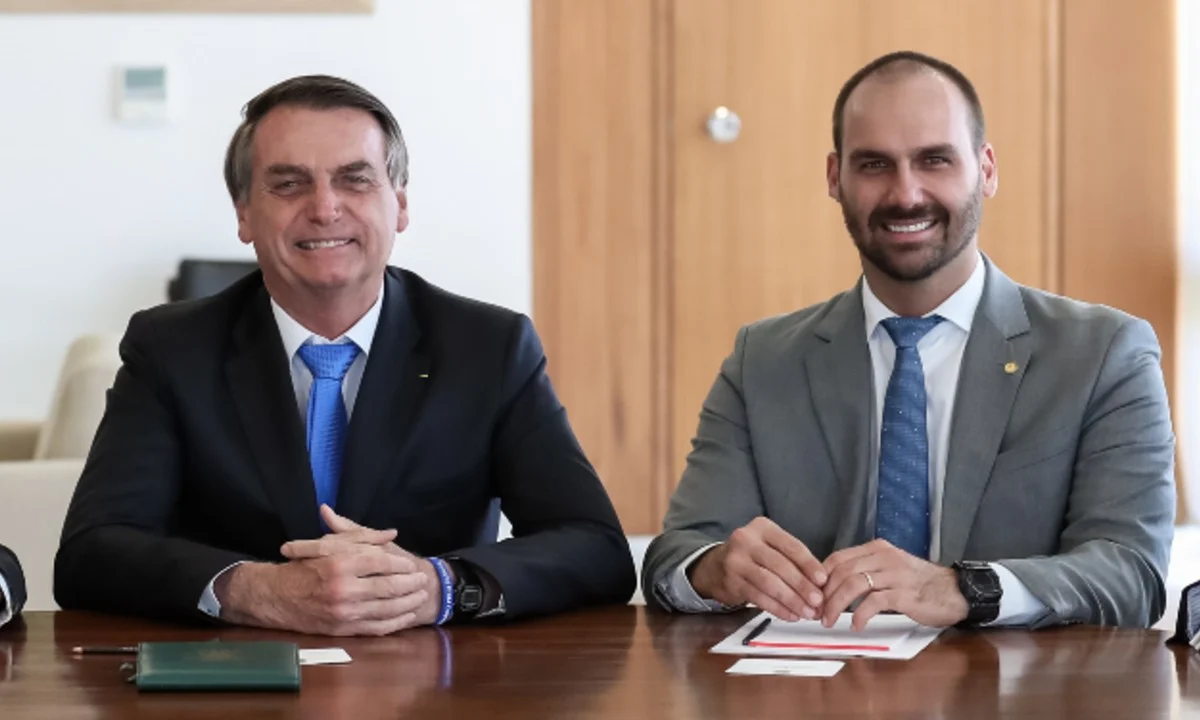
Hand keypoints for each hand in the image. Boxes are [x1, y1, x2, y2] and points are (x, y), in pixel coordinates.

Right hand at [280, 505, 445, 626]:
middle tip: (423, 579)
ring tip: (422, 595)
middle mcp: (343, 588)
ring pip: (386, 608)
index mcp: (340, 563)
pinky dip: (396, 622)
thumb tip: (391, 533)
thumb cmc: (305, 566)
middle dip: (410, 583)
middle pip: (388, 586)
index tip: (411, 563)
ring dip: (408, 602)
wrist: (277, 597)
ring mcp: (343, 612)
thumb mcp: (329, 544)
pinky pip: (376, 628)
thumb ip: (362, 535)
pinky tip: (407, 615)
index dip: (401, 563)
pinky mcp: (343, 629)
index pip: (381, 562)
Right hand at [688, 517, 826, 620]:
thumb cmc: (751, 557)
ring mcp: (736, 561)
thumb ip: (791, 559)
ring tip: (807, 612)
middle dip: (802, 586)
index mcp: (762, 527)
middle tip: (818, 601)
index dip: (809, 564)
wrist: (714, 566)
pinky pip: (759, 598)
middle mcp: (746, 540)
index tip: (823, 580)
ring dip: (792, 600)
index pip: (791, 546)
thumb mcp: (769, 547)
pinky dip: (778, 609)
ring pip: (770, 583)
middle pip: (781, 565)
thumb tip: (820, 583)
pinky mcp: (731, 582)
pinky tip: (790, 615)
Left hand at [819, 539, 968, 629]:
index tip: (813, 594)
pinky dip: (860, 614)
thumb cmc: (919, 583)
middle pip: (842, 572)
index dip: (821, 577)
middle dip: (825, 594)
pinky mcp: (904, 594)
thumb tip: (833, 586)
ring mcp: (895, 575)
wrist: (954, 591)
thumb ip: (865, 571)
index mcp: (877, 549)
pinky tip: (856, 625)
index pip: (838, 558)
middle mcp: (884, 557)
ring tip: (830, 621)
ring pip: (854, 585)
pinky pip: (874, 602)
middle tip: (818, 612)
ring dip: (836, 605)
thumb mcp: (889, 568)